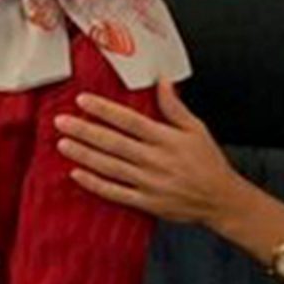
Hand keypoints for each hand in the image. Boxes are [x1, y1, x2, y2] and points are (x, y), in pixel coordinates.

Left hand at [55, 82, 250, 228]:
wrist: (222, 200)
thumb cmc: (209, 162)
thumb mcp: (197, 129)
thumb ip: (175, 107)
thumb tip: (162, 81)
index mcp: (167, 140)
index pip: (130, 121)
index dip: (105, 110)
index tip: (83, 100)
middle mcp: (156, 161)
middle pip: (114, 143)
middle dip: (85, 131)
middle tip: (61, 121)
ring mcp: (150, 183)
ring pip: (111, 167)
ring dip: (84, 155)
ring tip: (62, 143)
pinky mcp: (147, 202)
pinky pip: (116, 193)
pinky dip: (95, 184)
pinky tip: (77, 174)